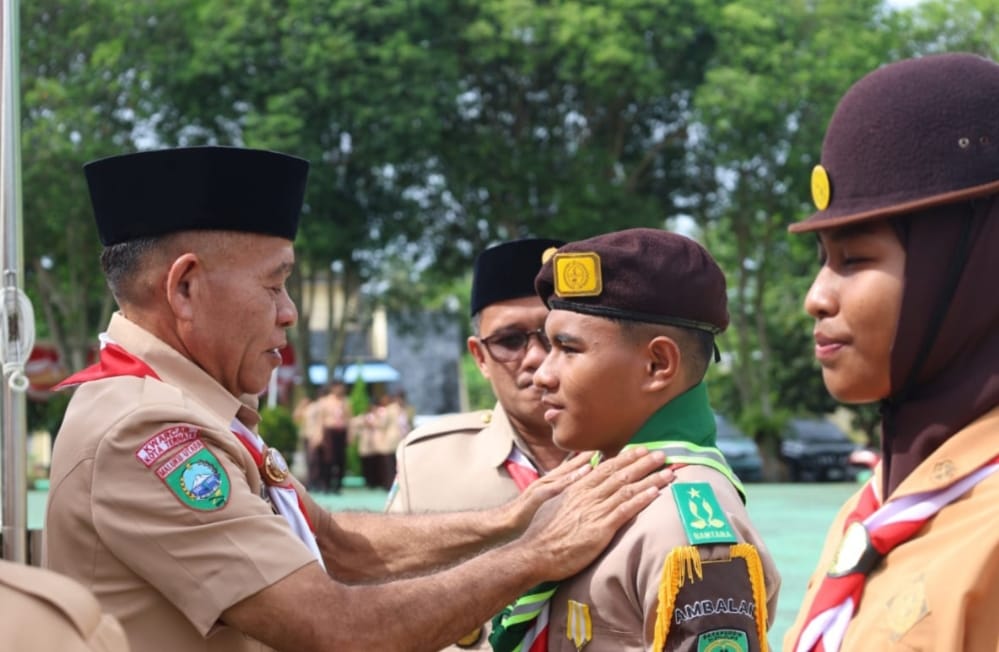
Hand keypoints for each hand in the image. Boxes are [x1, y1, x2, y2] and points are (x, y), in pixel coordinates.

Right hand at [518, 446, 671, 580]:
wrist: (534, 553)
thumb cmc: (542, 531)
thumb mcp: (554, 502)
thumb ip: (571, 486)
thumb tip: (585, 472)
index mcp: (577, 488)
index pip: (606, 468)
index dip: (626, 458)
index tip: (641, 450)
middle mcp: (588, 495)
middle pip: (620, 474)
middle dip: (643, 463)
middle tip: (661, 454)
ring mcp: (594, 511)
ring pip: (627, 490)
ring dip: (650, 479)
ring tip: (668, 472)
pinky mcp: (600, 529)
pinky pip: (625, 511)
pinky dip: (641, 500)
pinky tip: (655, 494)